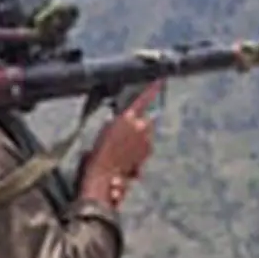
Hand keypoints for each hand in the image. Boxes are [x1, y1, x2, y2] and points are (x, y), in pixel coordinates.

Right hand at [81, 81, 157, 204]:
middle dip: (139, 124)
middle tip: (124, 134)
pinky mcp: (147, 155)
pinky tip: (124, 159)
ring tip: (120, 150)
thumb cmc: (97, 154)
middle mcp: (141, 127)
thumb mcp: (104, 131)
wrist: (102, 178)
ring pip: (145, 135)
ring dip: (137, 139)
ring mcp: (147, 142)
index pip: (144, 98)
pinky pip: (144, 148)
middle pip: (145, 119)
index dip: (153, 88)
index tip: (161, 79)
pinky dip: (137, 151)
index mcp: (128, 117)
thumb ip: (119, 122)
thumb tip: (125, 119)